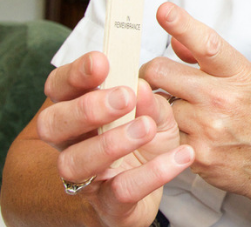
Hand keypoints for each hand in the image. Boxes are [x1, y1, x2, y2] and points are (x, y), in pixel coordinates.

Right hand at [37, 52, 193, 226]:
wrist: (148, 191)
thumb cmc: (145, 143)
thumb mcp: (154, 114)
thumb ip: (150, 100)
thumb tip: (142, 85)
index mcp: (78, 112)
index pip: (59, 88)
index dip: (75, 74)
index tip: (102, 62)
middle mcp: (72, 144)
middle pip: (53, 124)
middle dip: (87, 108)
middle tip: (124, 96)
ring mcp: (87, 177)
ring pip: (77, 161)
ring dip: (111, 142)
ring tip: (147, 128)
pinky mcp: (110, 205)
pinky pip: (123, 191)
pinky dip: (153, 173)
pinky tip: (180, 156)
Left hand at [142, 2, 250, 222]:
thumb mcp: (247, 80)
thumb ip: (210, 59)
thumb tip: (178, 40)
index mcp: (239, 74)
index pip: (207, 44)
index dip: (182, 24)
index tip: (164, 9)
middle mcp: (222, 98)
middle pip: (161, 72)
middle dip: (150, 72)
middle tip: (153, 78)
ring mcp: (207, 128)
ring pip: (155, 104)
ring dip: (156, 105)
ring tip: (174, 110)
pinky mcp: (193, 154)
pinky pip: (160, 134)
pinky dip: (162, 132)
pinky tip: (178, 133)